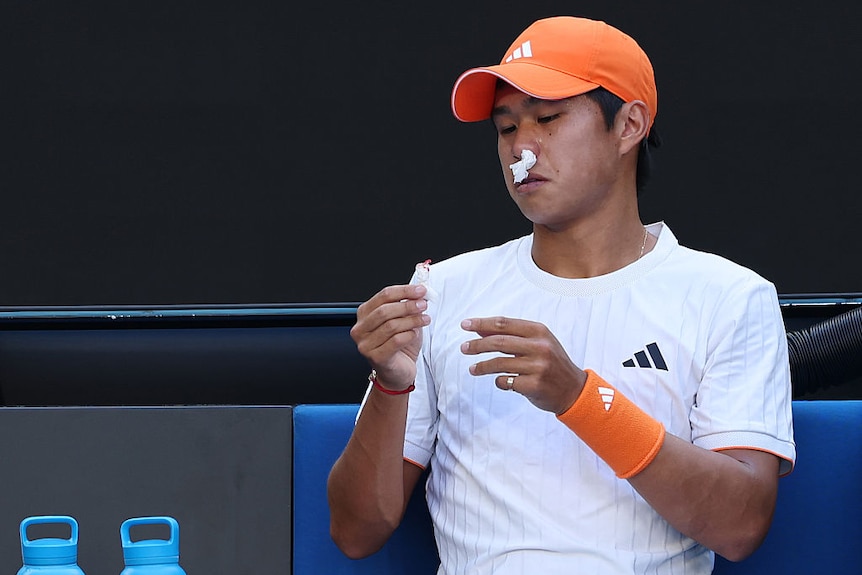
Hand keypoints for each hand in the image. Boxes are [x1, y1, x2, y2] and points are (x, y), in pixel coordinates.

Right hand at [350, 284, 430, 391]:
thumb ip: (408, 305)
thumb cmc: (399, 346)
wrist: (398, 372)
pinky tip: (414, 334)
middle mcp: (360, 329)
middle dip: (408, 305)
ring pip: (391, 326)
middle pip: (385, 310)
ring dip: (412, 320)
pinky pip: (395, 341)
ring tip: (424, 319)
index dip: (404, 291)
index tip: (421, 290)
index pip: (383, 296)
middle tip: (423, 304)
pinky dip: (409, 335)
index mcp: (365, 314)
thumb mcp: (403, 320)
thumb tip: (420, 292)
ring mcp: (365, 344)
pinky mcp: (375, 357)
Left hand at [460, 316, 586, 413]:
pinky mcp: (534, 385)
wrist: (574, 389)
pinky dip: (499, 381)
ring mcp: (538, 366)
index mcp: (539, 331)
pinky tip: (500, 381)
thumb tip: (481, 330)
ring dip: (481, 366)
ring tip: (473, 369)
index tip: (465, 325)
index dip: (482, 323)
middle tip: (464, 348)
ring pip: (499, 363)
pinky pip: (506, 381)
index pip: (504, 324)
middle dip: (477, 345)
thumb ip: (511, 336)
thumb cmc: (552, 363)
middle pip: (498, 342)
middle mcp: (539, 346)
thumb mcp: (537, 343)